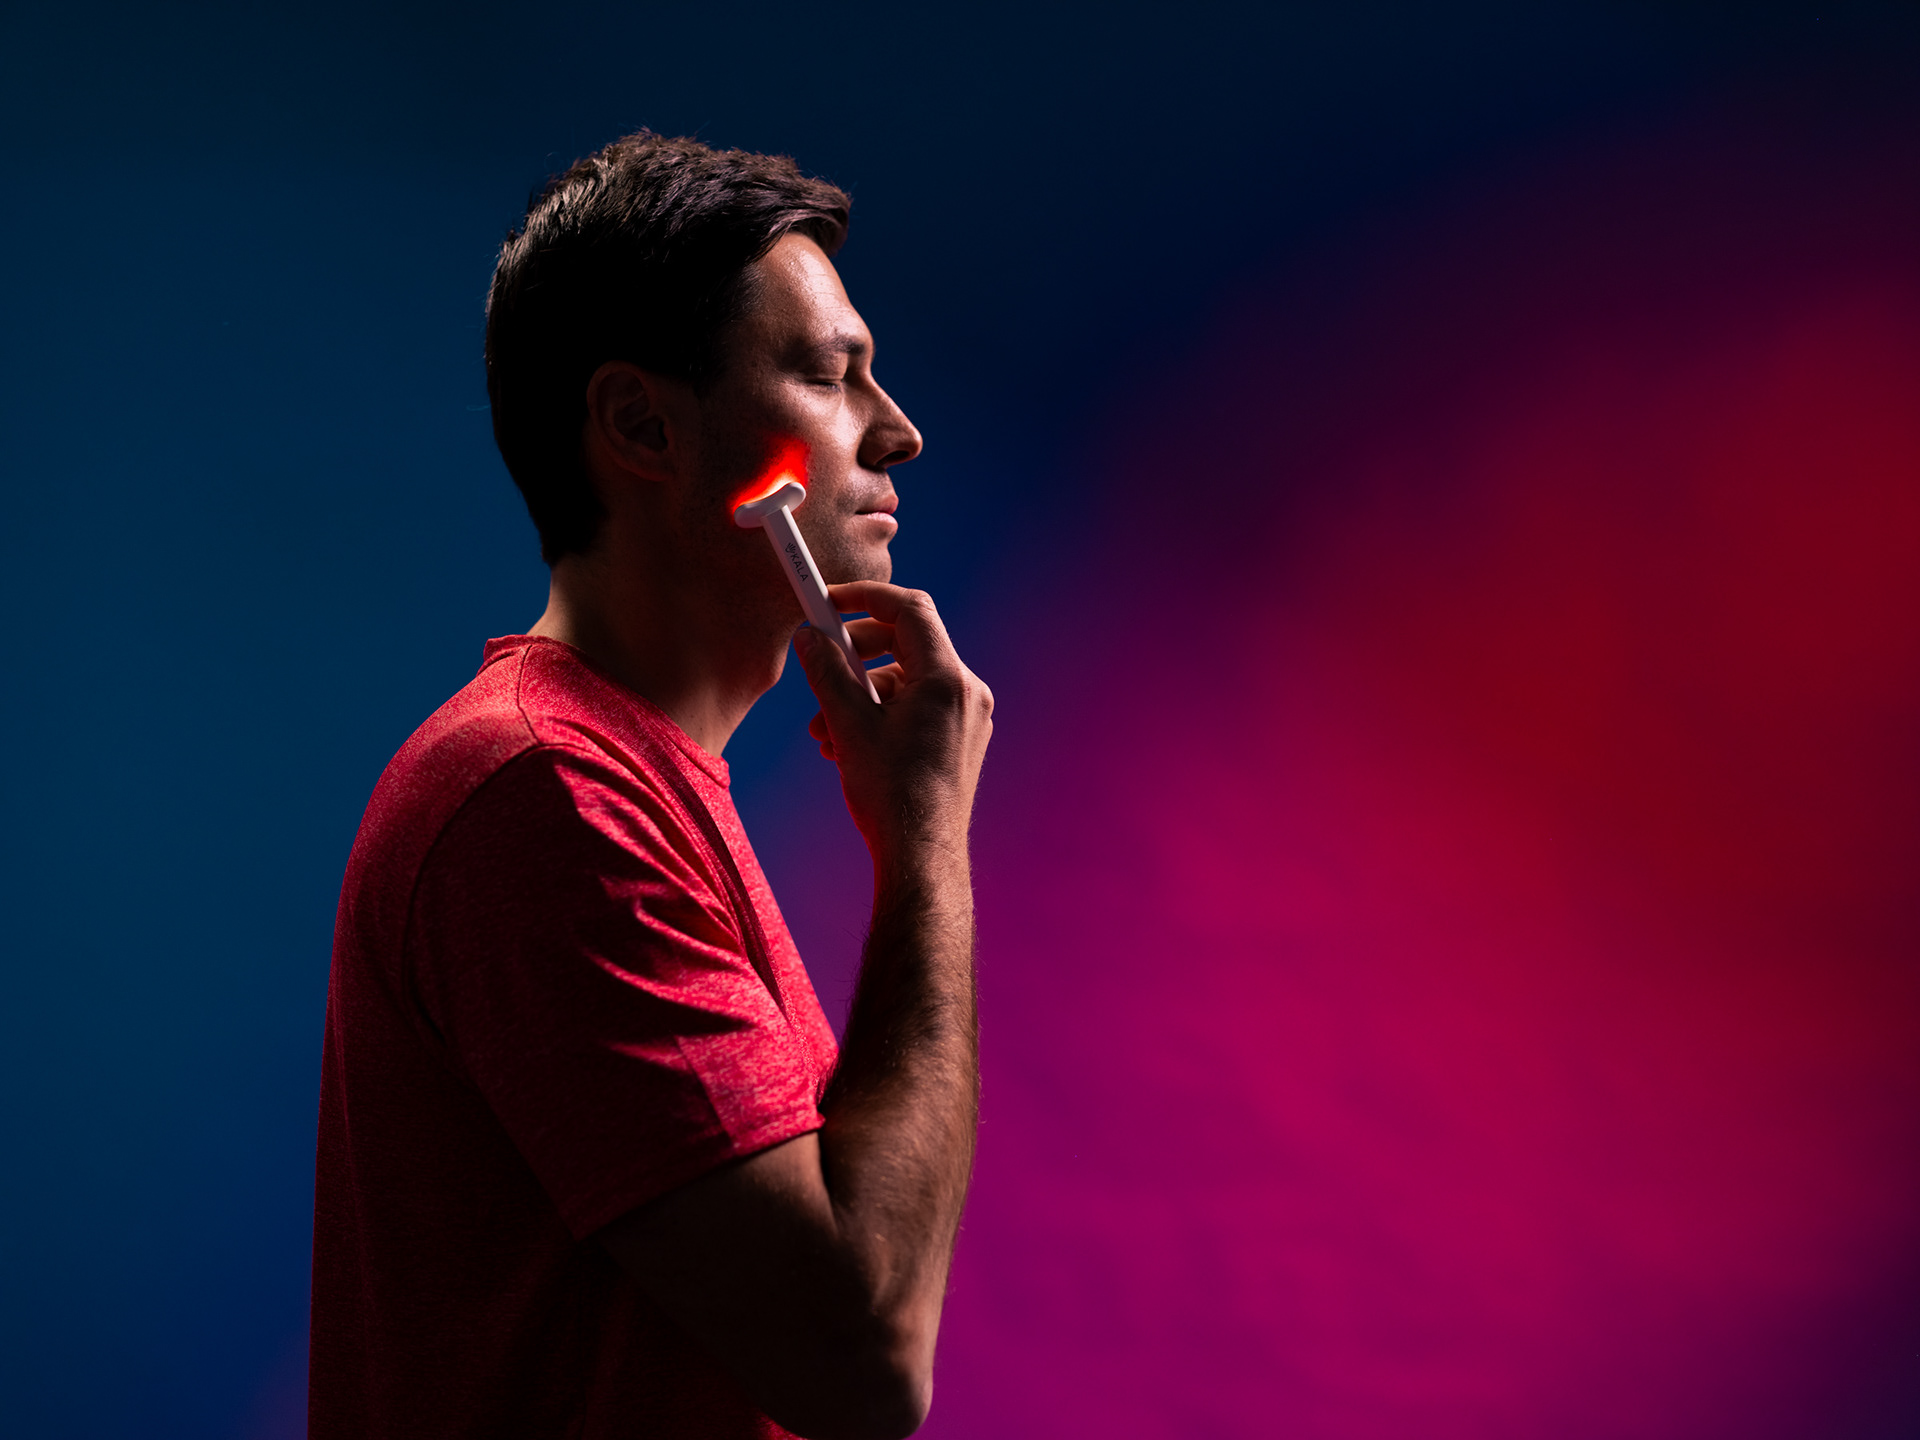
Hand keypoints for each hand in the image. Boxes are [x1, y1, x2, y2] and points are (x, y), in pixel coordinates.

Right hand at [795, 582, 993, 868]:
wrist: (920, 858)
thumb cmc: (889, 794)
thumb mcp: (847, 724)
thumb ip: (827, 672)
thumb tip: (809, 636)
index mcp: (946, 679)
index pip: (910, 609)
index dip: (866, 597)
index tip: (829, 600)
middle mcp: (966, 692)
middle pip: (906, 643)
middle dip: (856, 653)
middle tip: (820, 663)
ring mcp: (966, 717)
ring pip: (906, 680)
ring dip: (860, 693)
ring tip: (823, 728)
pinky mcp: (958, 739)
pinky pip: (917, 707)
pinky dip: (880, 714)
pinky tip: (845, 744)